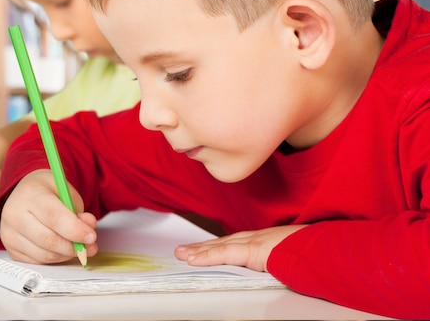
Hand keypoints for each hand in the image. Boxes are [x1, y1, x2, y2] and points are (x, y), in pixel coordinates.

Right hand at [0, 169, 97, 263]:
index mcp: (29, 194)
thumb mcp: (66, 192)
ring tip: (77, 246)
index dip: (75, 230)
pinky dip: (55, 258)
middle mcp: (14, 214)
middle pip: (48, 239)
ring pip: (44, 255)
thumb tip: (88, 230)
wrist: (25, 193)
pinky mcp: (11, 248)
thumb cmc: (47, 192)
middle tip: (89, 246)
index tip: (91, 237)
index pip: (54, 217)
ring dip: (66, 254)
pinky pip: (38, 261)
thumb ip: (78, 210)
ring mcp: (9, 234)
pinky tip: (61, 248)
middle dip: (73, 246)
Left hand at [174, 225, 306, 271]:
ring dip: (199, 251)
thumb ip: (283, 263)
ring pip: (219, 247)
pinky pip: (224, 254)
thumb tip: (281, 272)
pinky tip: (192, 258)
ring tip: (182, 254)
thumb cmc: (317, 254)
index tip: (204, 249)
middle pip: (223, 243)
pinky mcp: (252, 250)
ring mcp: (254, 242)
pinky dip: (206, 257)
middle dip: (203, 247)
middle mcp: (258, 238)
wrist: (327, 250)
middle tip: (184, 251)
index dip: (218, 247)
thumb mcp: (296, 258)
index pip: (236, 244)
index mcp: (267, 241)